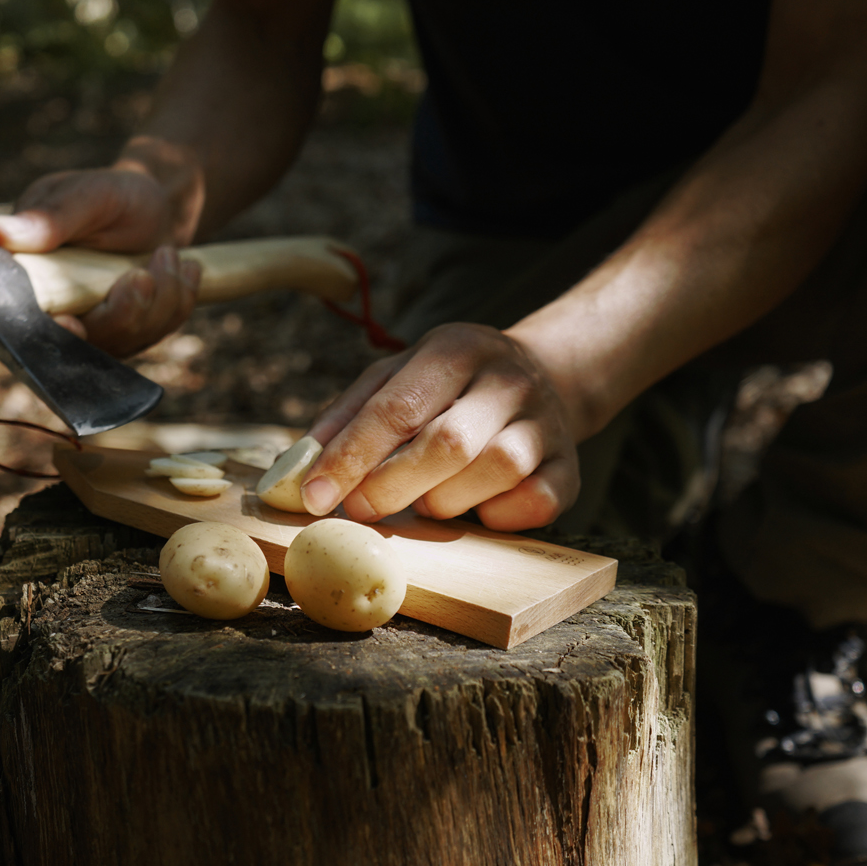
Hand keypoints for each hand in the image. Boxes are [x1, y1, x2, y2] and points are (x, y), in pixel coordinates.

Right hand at [0, 166, 200, 357]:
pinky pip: (158, 332)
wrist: (156, 205)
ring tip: (168, 253)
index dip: (50, 333)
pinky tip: (185, 268)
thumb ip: (49, 219)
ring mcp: (95, 329)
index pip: (25, 324)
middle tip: (148, 269)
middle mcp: (57, 312)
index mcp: (27, 279)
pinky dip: (178, 299)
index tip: (72, 322)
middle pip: (88, 343)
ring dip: (161, 297)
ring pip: (128, 339)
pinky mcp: (128, 332)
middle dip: (126, 310)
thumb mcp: (84, 196)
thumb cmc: (112, 194)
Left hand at [298, 323, 580, 532]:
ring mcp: (546, 422)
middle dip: (392, 486)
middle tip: (360, 508)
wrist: (546, 376)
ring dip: (445, 501)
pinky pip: (536, 502)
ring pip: (496, 471)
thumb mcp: (396, 377)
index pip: (397, 407)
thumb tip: (296, 471)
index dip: (350, 456)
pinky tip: (477, 509)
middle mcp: (507, 380)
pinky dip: (498, 517)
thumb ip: (346, 418)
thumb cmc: (448, 388)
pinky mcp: (570, 466)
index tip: (314, 495)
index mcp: (456, 349)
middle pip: (448, 444)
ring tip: (424, 502)